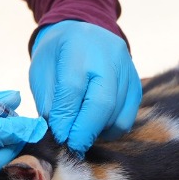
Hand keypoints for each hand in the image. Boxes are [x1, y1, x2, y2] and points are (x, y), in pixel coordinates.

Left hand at [29, 21, 140, 153]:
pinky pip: (128, 115)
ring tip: (80, 134)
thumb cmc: (57, 55)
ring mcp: (127, 69)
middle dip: (85, 132)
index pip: (73, 89)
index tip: (58, 139)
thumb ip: (49, 102)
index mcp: (79, 48)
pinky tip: (95, 127)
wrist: (82, 31)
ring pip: (118, 114)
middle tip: (71, 148)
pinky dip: (111, 128)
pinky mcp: (136, 83)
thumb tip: (56, 135)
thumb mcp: (42, 71)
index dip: (65, 119)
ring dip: (97, 132)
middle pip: (102, 103)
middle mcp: (109, 57)